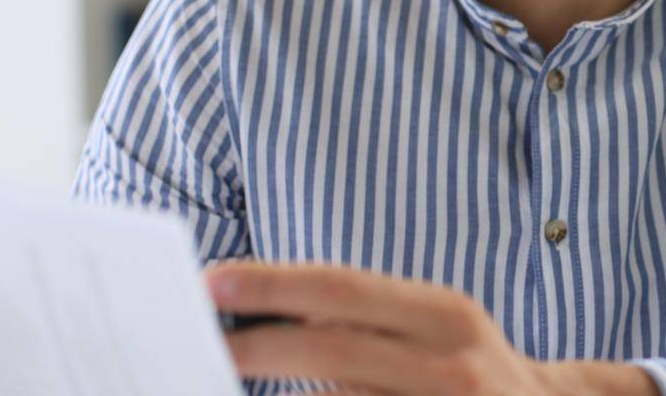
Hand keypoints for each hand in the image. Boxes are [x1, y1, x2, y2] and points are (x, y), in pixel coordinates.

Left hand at [204, 260, 656, 395]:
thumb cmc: (468, 375)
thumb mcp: (435, 330)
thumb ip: (369, 320)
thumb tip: (268, 312)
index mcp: (447, 315)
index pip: (346, 288)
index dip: (275, 282)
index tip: (212, 280)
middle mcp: (452, 362)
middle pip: (334, 347)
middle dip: (258, 343)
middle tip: (197, 340)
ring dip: (283, 395)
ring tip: (223, 377)